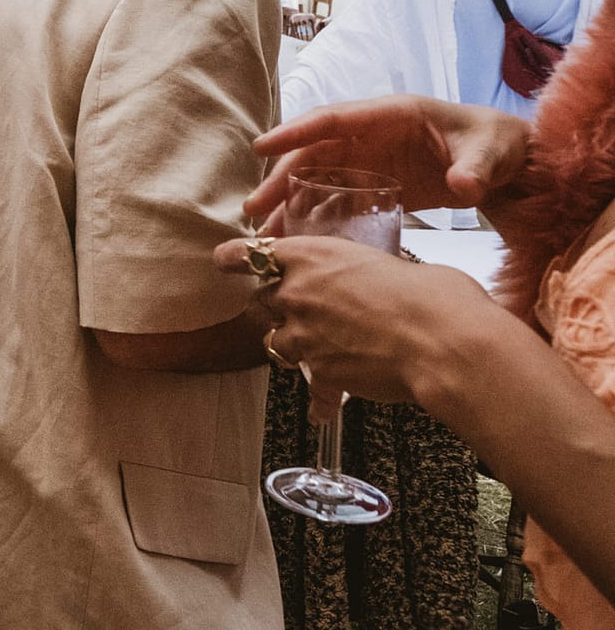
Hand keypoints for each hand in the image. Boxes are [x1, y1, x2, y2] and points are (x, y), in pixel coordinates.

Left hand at [215, 234, 503, 413]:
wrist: (442, 342)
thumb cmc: (432, 295)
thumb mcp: (393, 264)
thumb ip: (367, 272)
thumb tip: (382, 281)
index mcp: (311, 256)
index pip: (250, 254)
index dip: (234, 259)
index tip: (224, 261)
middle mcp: (296, 294)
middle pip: (262, 301)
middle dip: (277, 308)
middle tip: (301, 312)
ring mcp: (303, 336)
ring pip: (276, 342)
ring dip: (293, 346)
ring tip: (320, 349)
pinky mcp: (319, 373)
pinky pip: (310, 390)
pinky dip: (319, 400)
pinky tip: (325, 410)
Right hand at [248, 96, 527, 221]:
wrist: (511, 167)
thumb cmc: (498, 145)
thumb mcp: (492, 152)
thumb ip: (476, 168)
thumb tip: (462, 187)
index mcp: (390, 116)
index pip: (333, 120)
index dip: (295, 132)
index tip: (261, 148)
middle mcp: (371, 136)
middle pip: (315, 153)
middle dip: (282, 179)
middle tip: (254, 209)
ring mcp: (372, 161)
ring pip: (319, 178)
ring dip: (291, 202)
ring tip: (267, 233)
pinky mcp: (378, 185)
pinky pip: (338, 198)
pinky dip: (317, 216)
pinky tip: (301, 240)